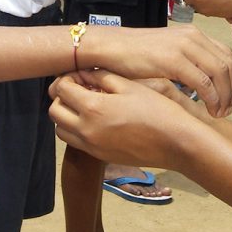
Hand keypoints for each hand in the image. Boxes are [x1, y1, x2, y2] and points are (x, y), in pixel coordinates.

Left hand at [50, 69, 205, 168]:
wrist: (176, 142)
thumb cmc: (156, 109)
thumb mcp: (128, 86)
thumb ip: (101, 78)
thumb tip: (83, 74)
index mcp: (92, 109)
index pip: (62, 90)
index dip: (67, 79)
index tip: (80, 76)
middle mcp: (87, 131)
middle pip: (55, 113)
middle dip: (62, 98)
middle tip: (79, 89)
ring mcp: (93, 147)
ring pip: (62, 131)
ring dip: (67, 116)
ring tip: (87, 105)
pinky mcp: (102, 157)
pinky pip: (78, 143)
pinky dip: (79, 130)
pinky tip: (99, 120)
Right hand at [84, 24, 231, 116]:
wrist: (110, 46)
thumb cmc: (134, 53)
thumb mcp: (167, 51)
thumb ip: (186, 60)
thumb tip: (201, 81)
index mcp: (193, 33)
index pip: (226, 54)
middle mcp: (193, 37)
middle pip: (228, 65)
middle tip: (229, 109)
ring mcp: (184, 47)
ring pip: (220, 74)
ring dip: (224, 97)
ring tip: (220, 113)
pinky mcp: (174, 60)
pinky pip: (204, 82)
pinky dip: (212, 98)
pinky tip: (209, 110)